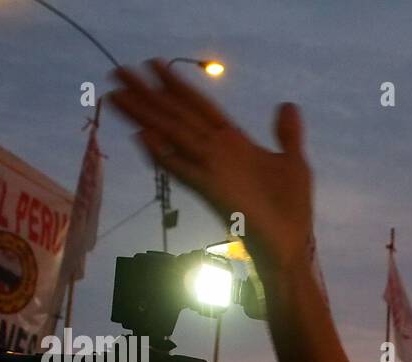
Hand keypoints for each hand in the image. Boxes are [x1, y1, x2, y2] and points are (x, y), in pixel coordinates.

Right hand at [108, 60, 315, 272]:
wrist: (291, 247)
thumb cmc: (291, 210)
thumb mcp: (293, 164)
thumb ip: (287, 134)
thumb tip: (287, 104)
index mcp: (235, 144)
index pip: (201, 108)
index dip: (178, 87)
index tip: (153, 63)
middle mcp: (218, 154)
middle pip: (178, 117)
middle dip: (149, 94)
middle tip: (118, 72)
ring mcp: (213, 173)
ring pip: (174, 137)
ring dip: (146, 116)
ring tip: (118, 96)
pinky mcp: (214, 193)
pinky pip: (184, 170)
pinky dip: (165, 154)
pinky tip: (143, 137)